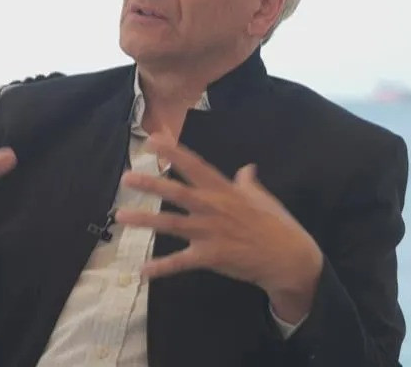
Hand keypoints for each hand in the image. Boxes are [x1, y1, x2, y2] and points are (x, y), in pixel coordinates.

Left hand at [114, 134, 321, 321]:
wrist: (289, 258)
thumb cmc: (276, 225)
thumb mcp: (262, 198)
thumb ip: (248, 183)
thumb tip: (246, 168)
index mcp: (225, 190)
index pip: (195, 165)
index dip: (173, 151)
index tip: (153, 138)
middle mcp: (214, 208)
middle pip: (177, 192)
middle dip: (151, 184)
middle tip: (126, 178)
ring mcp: (211, 232)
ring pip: (172, 224)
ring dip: (145, 221)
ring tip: (120, 217)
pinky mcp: (211, 256)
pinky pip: (181, 262)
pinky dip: (161, 268)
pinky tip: (142, 271)